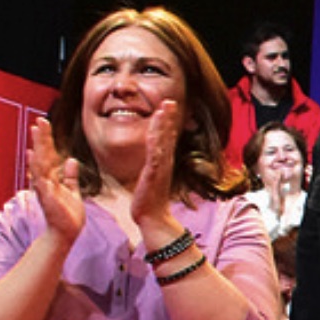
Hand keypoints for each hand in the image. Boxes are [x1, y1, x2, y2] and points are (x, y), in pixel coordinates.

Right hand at [28, 117, 84, 244]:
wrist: (65, 235)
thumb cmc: (68, 216)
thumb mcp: (72, 192)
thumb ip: (71, 177)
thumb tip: (71, 160)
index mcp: (51, 179)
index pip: (47, 156)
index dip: (44, 140)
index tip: (41, 125)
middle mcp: (45, 182)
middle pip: (41, 156)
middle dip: (40, 138)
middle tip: (39, 121)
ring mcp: (44, 190)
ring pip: (39, 164)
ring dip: (38, 147)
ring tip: (37, 132)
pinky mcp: (47, 199)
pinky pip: (42, 181)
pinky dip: (39, 170)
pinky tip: (36, 158)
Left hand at [130, 100, 179, 223]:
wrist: (152, 218)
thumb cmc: (150, 200)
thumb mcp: (152, 179)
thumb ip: (153, 167)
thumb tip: (152, 160)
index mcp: (163, 162)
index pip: (166, 138)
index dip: (167, 122)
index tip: (167, 106)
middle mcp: (165, 162)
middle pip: (168, 135)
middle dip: (168, 117)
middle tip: (170, 101)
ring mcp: (161, 167)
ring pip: (163, 141)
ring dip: (164, 123)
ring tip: (165, 109)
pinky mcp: (154, 174)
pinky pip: (156, 153)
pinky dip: (157, 140)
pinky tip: (157, 129)